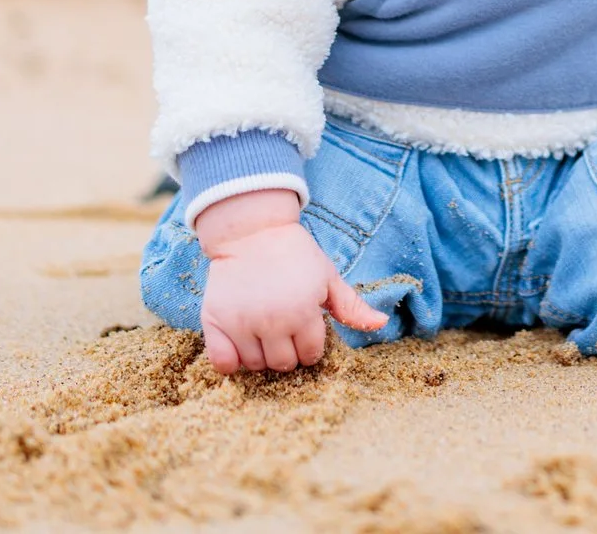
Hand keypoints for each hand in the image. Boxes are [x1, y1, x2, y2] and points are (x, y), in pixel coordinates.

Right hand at [191, 189, 388, 372]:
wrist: (252, 231)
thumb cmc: (295, 254)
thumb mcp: (327, 276)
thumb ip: (351, 305)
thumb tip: (381, 323)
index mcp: (303, 312)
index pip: (310, 355)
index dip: (310, 345)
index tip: (304, 329)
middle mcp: (272, 321)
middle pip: (283, 364)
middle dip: (288, 352)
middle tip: (284, 331)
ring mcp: (241, 323)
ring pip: (256, 366)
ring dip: (262, 355)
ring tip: (264, 332)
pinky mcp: (215, 321)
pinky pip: (223, 363)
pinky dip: (232, 362)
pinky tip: (240, 346)